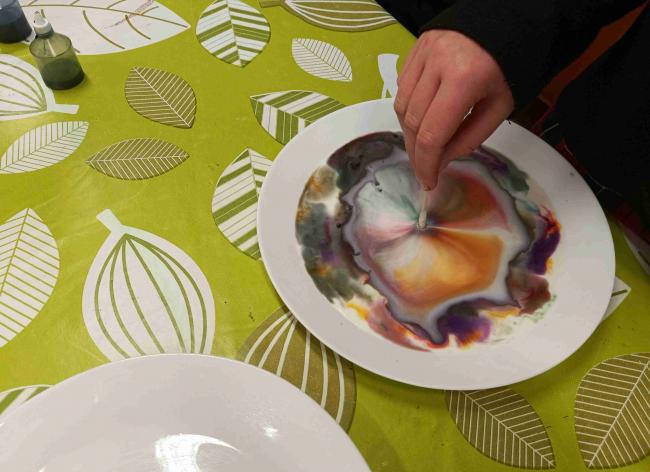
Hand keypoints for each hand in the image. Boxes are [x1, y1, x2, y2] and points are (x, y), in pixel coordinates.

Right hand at [395, 30, 513, 189]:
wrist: (500, 26)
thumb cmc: (503, 71)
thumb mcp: (497, 109)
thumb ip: (468, 138)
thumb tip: (438, 162)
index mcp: (465, 79)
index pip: (432, 134)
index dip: (426, 164)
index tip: (428, 182)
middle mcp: (437, 63)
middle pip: (413, 123)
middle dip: (417, 153)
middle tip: (424, 170)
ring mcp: (422, 54)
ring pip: (402, 108)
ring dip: (410, 133)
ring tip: (424, 145)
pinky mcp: (414, 49)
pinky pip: (401, 89)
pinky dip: (408, 110)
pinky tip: (422, 118)